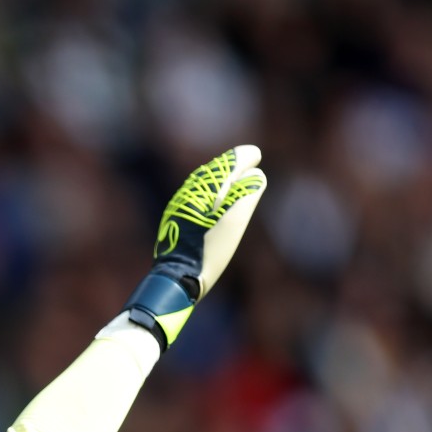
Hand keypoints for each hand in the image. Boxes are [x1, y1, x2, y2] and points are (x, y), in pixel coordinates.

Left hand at [125, 145, 266, 349]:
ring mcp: (179, 207)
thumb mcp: (234, 222)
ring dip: (218, 177)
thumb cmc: (208, 251)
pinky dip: (208, 191)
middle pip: (213, 172)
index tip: (255, 154)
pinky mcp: (175, 220)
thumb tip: (255, 174)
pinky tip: (213, 198)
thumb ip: (246, 195)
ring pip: (201, 183)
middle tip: (247, 158)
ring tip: (232, 174)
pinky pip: (194, 196)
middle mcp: (188, 194)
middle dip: (231, 164)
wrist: (176, 277)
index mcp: (203, 191)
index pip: (226, 166)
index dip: (242, 158)